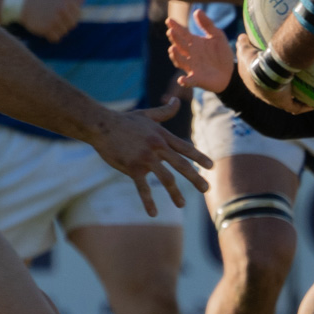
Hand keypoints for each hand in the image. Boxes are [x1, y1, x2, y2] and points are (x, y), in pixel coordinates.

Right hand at [19, 0, 85, 41]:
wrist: (23, 3)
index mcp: (65, 1)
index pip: (78, 15)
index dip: (73, 16)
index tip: (65, 15)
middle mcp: (61, 10)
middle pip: (72, 25)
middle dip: (66, 24)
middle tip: (56, 20)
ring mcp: (54, 20)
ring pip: (64, 32)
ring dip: (59, 30)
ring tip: (50, 24)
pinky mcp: (46, 29)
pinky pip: (56, 38)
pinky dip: (53, 36)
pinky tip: (48, 30)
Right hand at [90, 107, 212, 215]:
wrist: (101, 125)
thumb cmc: (124, 120)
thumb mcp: (147, 115)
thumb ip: (164, 111)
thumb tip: (176, 100)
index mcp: (162, 136)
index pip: (185, 148)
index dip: (199, 157)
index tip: (211, 167)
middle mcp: (157, 147)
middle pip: (181, 164)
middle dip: (195, 178)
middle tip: (206, 189)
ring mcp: (146, 158)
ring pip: (166, 178)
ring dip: (175, 193)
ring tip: (182, 204)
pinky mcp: (132, 168)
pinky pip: (143, 188)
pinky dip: (148, 202)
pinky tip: (154, 213)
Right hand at [166, 9, 234, 92]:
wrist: (230, 72)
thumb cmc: (221, 53)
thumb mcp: (217, 36)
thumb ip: (207, 24)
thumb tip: (197, 10)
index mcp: (194, 42)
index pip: (183, 33)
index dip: (176, 27)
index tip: (169, 20)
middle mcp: (190, 54)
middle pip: (180, 45)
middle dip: (175, 39)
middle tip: (171, 31)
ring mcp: (192, 66)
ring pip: (180, 61)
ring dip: (176, 56)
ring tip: (172, 48)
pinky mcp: (197, 79)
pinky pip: (189, 81)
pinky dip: (185, 81)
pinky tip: (181, 80)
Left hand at [235, 33, 311, 113]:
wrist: (265, 70)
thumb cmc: (254, 60)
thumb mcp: (245, 49)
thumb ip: (243, 42)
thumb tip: (242, 36)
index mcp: (254, 84)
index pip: (259, 82)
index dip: (264, 78)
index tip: (271, 71)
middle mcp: (263, 94)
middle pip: (273, 92)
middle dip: (280, 88)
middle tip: (291, 79)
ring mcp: (274, 100)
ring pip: (286, 100)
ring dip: (294, 97)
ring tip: (306, 92)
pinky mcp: (284, 104)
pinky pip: (296, 107)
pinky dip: (304, 106)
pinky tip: (313, 103)